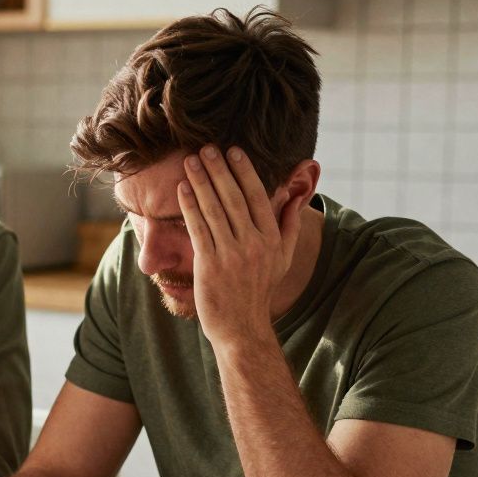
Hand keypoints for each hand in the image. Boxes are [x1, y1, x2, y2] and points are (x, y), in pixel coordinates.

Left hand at [177, 145, 301, 346]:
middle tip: (206, 148)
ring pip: (214, 210)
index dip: (244, 172)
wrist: (242, 328)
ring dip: (201, 182)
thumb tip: (295, 197)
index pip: (257, 197)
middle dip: (219, 170)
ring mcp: (231, 254)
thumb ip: (288, 226)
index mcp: (271, 238)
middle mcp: (253, 244)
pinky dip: (189, 207)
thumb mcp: (282, 259)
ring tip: (191, 161)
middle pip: (234, 198)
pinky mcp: (209, 265)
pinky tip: (182, 190)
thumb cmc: (258, 291)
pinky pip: (198, 229)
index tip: (233, 151)